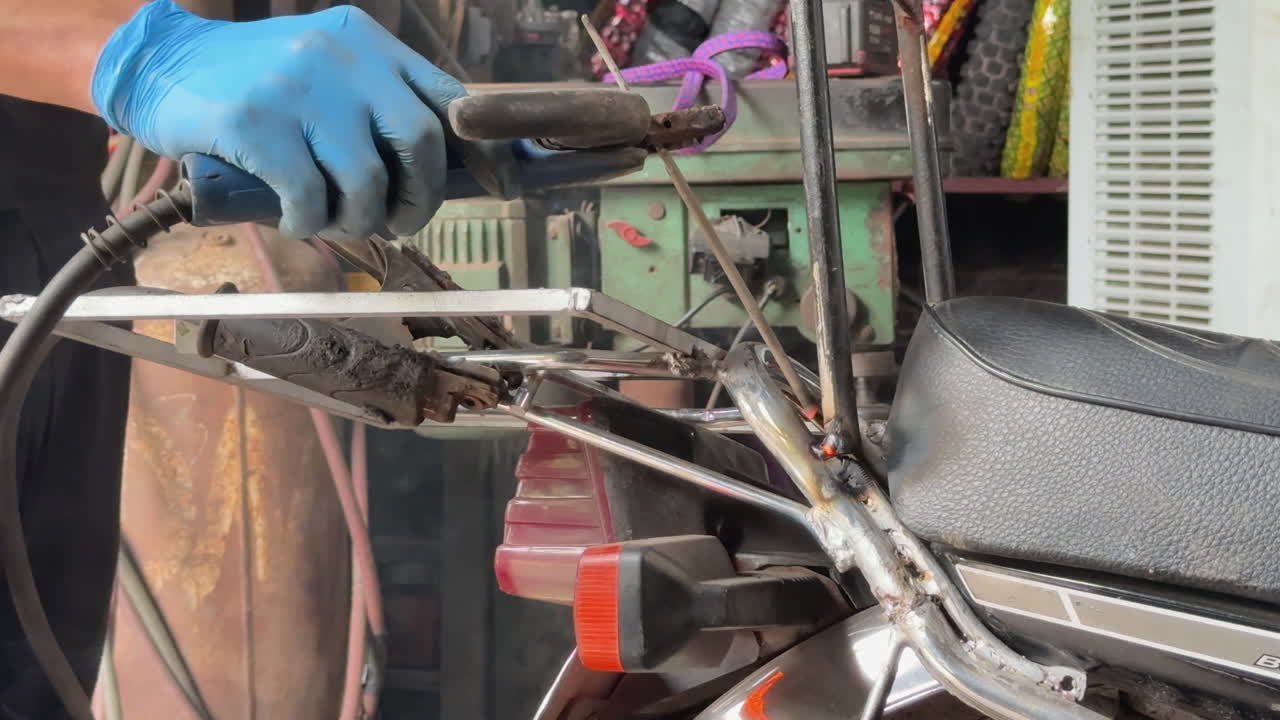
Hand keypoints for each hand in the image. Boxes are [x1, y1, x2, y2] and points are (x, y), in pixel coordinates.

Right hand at [92, 1, 463, 237]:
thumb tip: (439, 173)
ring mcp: (299, 88)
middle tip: (398, 221)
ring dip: (359, 220)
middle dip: (420, 198)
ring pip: (366, 179)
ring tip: (337, 221)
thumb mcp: (328, 73)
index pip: (448, 97)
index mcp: (370, 43)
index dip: (484, 150)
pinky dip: (308, 221)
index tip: (499, 186)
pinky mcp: (254, 122)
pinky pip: (308, 196)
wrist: (161, 65)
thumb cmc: (257, 84)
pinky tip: (293, 217)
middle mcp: (343, 58)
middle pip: (420, 142)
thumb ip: (377, 106)